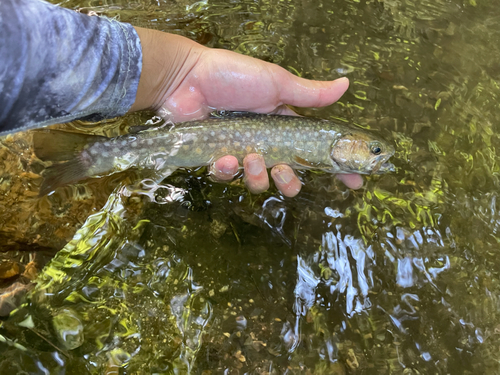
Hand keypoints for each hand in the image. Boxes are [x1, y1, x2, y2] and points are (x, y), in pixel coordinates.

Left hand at [130, 28, 362, 195]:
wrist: (187, 78)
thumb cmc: (233, 77)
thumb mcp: (276, 83)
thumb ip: (310, 94)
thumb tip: (346, 86)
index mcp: (284, 126)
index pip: (314, 151)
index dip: (335, 168)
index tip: (355, 183)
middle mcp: (265, 143)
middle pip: (287, 176)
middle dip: (289, 181)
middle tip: (283, 172)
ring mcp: (241, 153)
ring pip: (258, 182)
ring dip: (258, 176)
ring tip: (251, 158)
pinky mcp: (217, 159)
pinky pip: (228, 178)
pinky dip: (228, 171)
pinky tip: (226, 158)